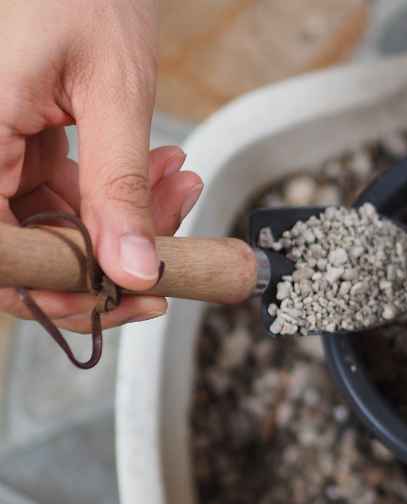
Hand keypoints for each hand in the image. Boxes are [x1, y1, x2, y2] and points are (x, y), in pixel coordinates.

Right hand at [0, 0, 202, 331]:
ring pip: (61, 223)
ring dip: (130, 218)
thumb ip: (119, 188)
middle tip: (171, 256)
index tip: (123, 296)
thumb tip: (132, 270)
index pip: (1, 254)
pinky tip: (165, 169)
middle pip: (32, 246)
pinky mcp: (26, 143)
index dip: (55, 290)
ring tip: (180, 184)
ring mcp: (0, 149)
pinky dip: (123, 190)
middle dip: (112, 254)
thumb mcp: (113, 94)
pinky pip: (71, 192)